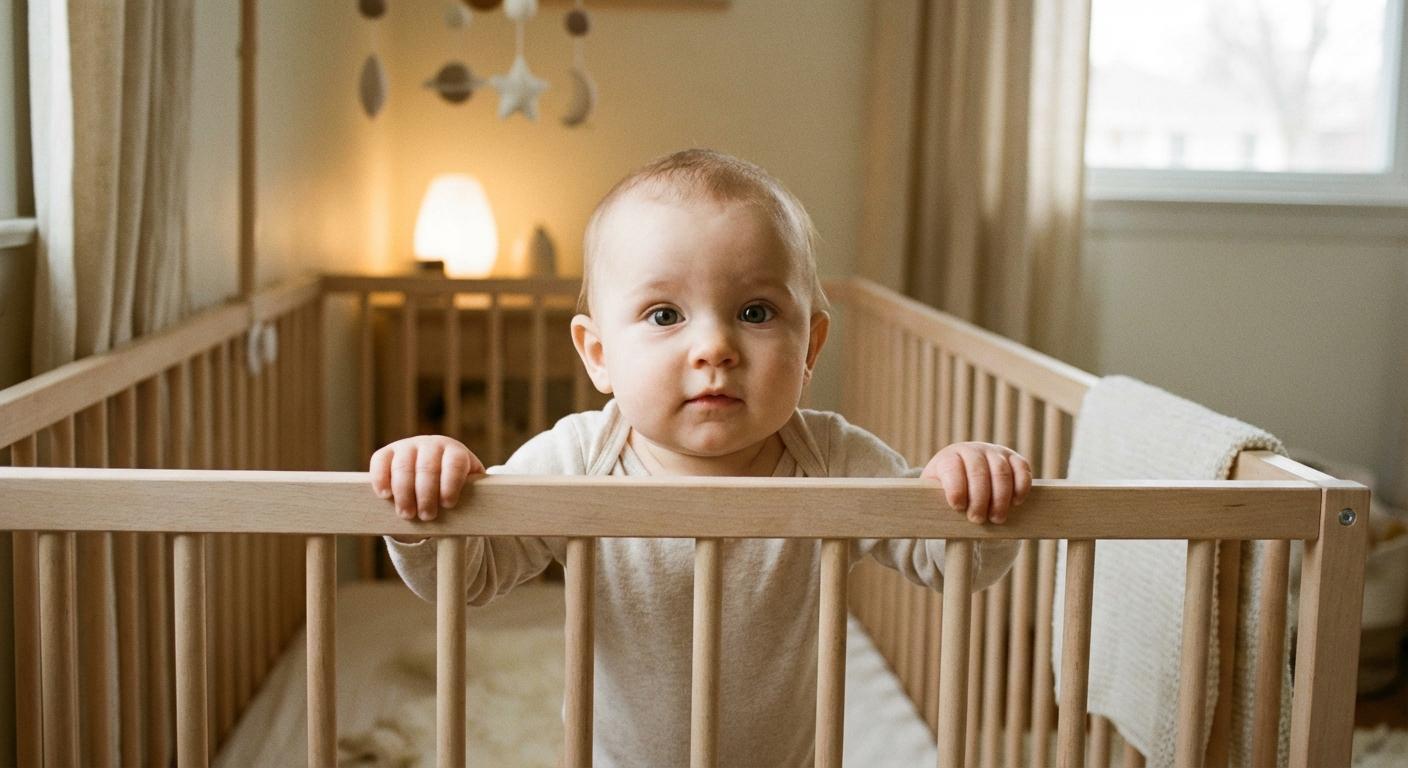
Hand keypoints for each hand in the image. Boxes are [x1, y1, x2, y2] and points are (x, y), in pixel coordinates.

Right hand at [369, 436, 483, 522]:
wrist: (430, 479)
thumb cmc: (451, 490)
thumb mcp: (465, 491)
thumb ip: (469, 499)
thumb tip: (472, 518)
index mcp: (455, 452)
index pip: (455, 463)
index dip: (451, 483)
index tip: (448, 504)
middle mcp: (431, 445)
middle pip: (427, 467)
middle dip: (426, 495)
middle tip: (426, 516)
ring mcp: (407, 446)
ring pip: (403, 466)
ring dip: (404, 493)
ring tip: (407, 514)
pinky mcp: (387, 453)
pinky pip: (380, 461)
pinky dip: (381, 479)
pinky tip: (385, 495)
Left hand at [921, 442, 1031, 524]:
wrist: (967, 478)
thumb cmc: (948, 493)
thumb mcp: (935, 495)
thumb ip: (935, 502)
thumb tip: (931, 518)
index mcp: (949, 457)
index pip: (952, 469)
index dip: (956, 489)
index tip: (958, 507)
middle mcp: (972, 450)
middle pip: (978, 472)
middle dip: (979, 499)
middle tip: (978, 519)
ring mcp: (994, 452)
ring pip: (1001, 472)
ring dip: (1000, 498)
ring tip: (996, 519)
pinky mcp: (1014, 459)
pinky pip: (1022, 469)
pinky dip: (1020, 487)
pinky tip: (1015, 503)